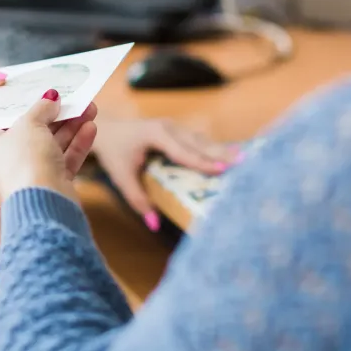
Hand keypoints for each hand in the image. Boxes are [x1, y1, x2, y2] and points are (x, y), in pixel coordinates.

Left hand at [0, 90, 99, 205]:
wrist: (43, 202)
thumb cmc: (22, 160)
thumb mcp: (29, 124)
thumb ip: (40, 109)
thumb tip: (51, 98)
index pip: (2, 126)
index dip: (24, 110)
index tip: (41, 98)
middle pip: (29, 137)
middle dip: (55, 118)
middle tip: (73, 102)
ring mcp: (22, 183)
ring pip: (48, 150)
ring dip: (70, 129)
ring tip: (90, 110)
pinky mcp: (44, 192)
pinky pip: (59, 165)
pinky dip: (74, 148)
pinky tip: (91, 129)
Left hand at [91, 117, 238, 228]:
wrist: (105, 128)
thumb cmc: (114, 152)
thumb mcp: (121, 177)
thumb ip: (138, 200)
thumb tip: (154, 224)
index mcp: (157, 135)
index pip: (184, 152)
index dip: (204, 162)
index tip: (224, 170)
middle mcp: (169, 127)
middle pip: (200, 143)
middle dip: (222, 154)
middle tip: (246, 163)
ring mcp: (174, 126)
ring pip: (202, 140)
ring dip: (221, 150)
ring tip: (244, 159)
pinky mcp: (177, 130)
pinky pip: (198, 140)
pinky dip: (213, 148)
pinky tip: (230, 154)